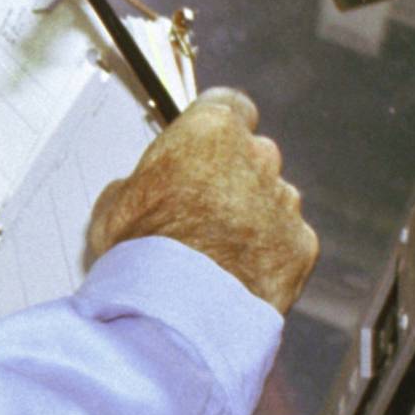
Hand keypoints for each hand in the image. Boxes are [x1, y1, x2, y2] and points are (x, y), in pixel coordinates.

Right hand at [87, 87, 317, 313]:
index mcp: (210, 132)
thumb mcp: (113, 204)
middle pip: (251, 154)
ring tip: (214, 250)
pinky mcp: (301, 244)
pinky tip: (236, 273)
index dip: (214, 126)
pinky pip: (286, 240)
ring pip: (270, 199)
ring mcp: (284, 201)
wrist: (178, 310)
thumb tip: (136, 192)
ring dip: (249, 216)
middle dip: (230, 175)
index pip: (227, 105)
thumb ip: (139, 182)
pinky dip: (267, 253)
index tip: (201, 144)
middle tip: (197, 207)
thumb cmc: (143, 252)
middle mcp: (257, 157)